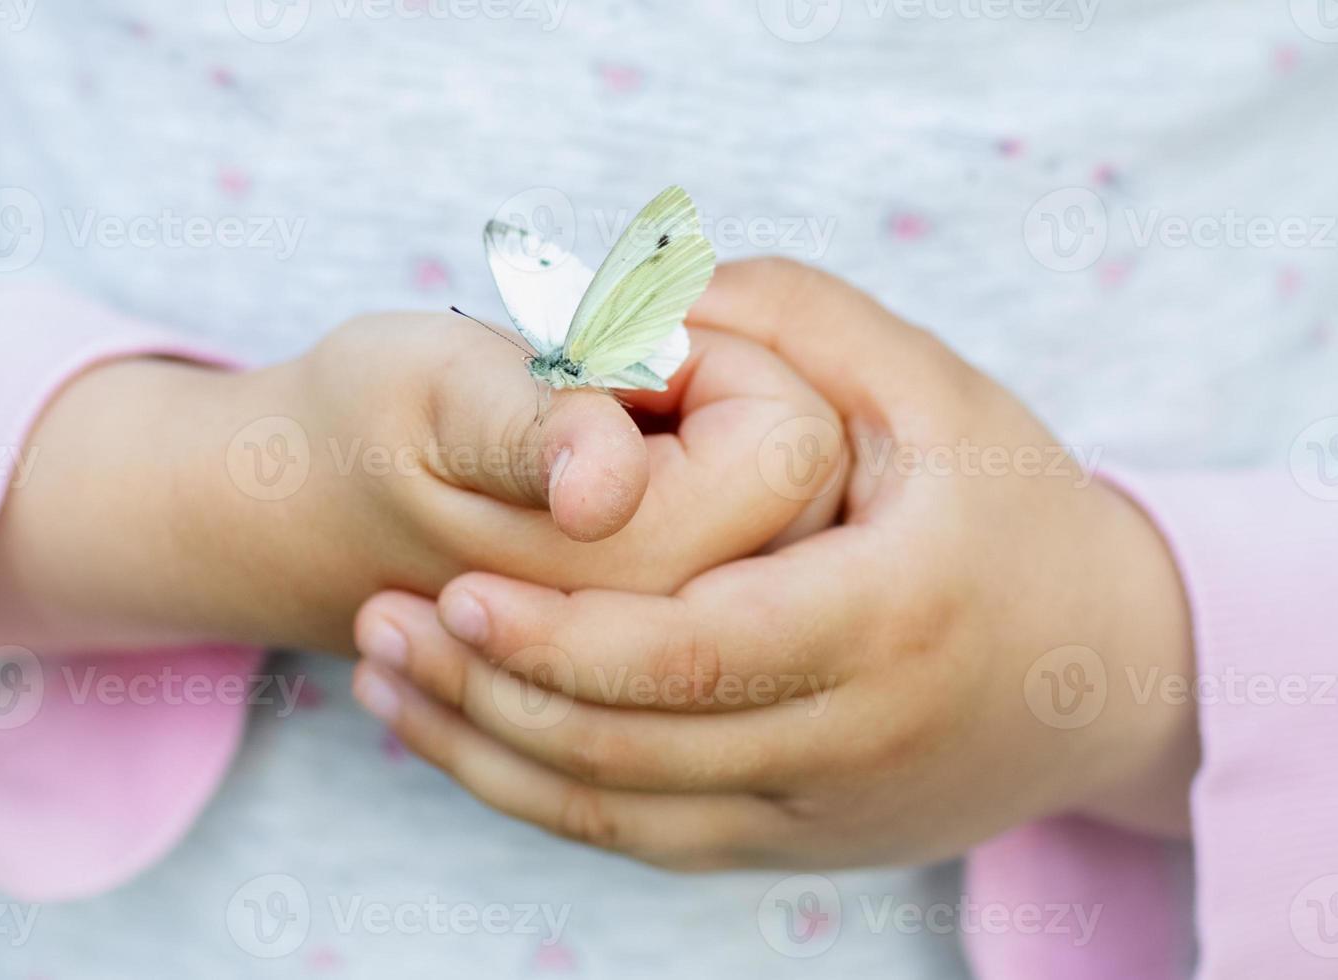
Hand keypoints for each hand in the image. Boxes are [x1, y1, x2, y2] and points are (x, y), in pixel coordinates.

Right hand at [0, 307, 842, 654]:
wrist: (305, 518)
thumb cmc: (368, 430)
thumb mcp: (436, 389)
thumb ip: (532, 427)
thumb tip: (602, 485)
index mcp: (635, 564)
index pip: (793, 430)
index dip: (717, 360)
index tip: (617, 363)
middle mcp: (672, 626)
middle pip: (815, 481)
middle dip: (730, 411)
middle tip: (609, 405)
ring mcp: (671, 646)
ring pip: (798, 516)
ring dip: (721, 455)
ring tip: (605, 453)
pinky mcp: (660, 640)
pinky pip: (758, 542)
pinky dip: (708, 489)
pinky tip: (612, 494)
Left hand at [351, 259, 1199, 871]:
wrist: (1112, 675)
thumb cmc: (1011, 512)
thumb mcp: (932, 390)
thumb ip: (796, 320)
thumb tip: (644, 294)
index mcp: (893, 618)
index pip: (694, 654)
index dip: (560, 634)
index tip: (449, 586)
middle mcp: (859, 739)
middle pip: (634, 751)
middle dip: (487, 696)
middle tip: (375, 630)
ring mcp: (827, 812)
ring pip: (624, 816)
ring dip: (490, 758)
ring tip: (387, 689)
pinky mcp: (801, 845)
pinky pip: (650, 842)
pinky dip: (546, 798)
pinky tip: (467, 741)